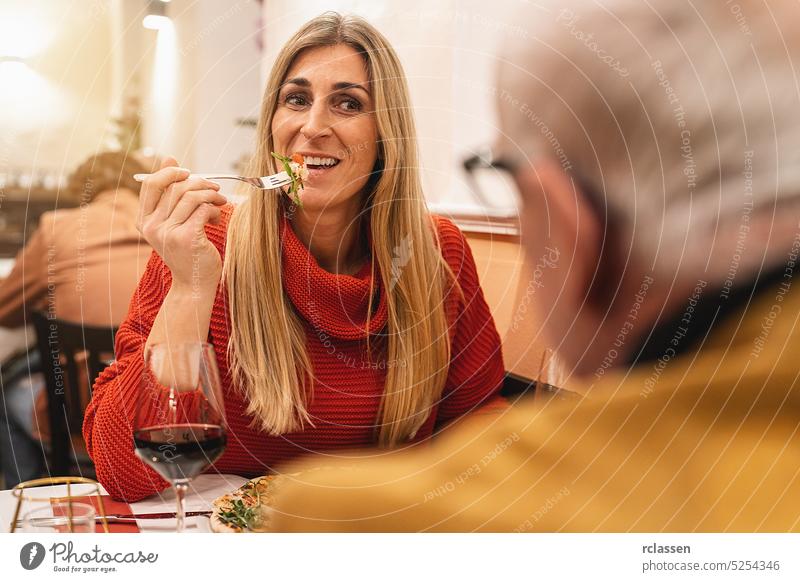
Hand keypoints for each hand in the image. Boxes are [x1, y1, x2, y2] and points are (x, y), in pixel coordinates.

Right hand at [137, 157, 226, 292]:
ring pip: (191, 196)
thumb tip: (169, 157)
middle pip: (175, 187)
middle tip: (214, 188)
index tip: (188, 172)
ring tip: (220, 203)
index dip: (170, 172)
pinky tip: (216, 217)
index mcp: (144, 221)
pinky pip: (202, 209)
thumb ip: (170, 194)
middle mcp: (152, 226)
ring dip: (210, 196)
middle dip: (199, 182)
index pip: (151, 184)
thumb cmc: (187, 252)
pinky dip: (213, 209)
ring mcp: (167, 232)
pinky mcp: (186, 238)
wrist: (194, 284)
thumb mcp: (174, 222)